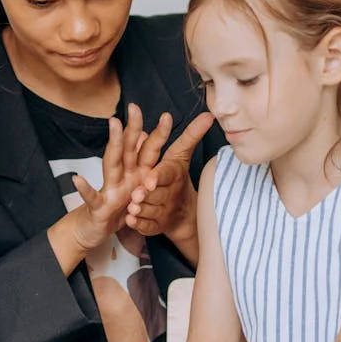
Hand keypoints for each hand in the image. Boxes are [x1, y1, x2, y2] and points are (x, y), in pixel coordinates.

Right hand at [70, 104, 171, 249]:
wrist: (93, 230)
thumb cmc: (115, 206)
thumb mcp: (132, 186)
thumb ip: (139, 162)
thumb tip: (145, 136)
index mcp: (134, 172)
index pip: (146, 149)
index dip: (157, 133)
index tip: (167, 115)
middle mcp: (122, 176)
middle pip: (128, 149)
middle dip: (132, 127)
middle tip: (135, 107)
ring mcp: (109, 189)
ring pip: (112, 164)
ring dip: (113, 144)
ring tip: (114, 124)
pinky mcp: (98, 208)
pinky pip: (92, 198)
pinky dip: (85, 189)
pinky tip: (77, 179)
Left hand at [127, 112, 213, 241]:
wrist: (184, 212)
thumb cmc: (177, 177)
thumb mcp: (182, 154)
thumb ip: (191, 135)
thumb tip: (208, 115)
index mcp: (173, 175)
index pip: (167, 174)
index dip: (159, 177)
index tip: (150, 179)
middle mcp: (169, 194)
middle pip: (157, 194)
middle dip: (147, 195)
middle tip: (137, 195)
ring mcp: (163, 211)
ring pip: (151, 211)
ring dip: (142, 210)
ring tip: (132, 207)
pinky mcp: (157, 226)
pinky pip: (148, 227)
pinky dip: (140, 225)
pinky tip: (131, 221)